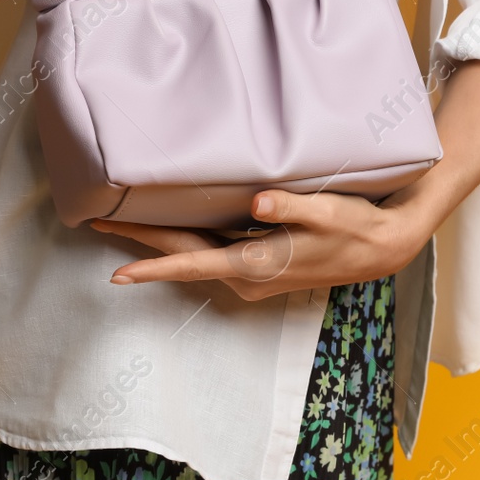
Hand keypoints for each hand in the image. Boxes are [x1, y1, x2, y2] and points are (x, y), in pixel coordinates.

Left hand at [90, 189, 433, 299]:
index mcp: (258, 264)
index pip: (195, 265)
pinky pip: (210, 254)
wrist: (381, 248)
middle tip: (98, 224)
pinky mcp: (258, 266)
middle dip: (141, 244)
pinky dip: (185, 242)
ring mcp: (252, 274)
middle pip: (184, 258)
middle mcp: (248, 276)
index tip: (117, 276)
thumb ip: (291, 207)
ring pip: (194, 256)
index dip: (154, 268)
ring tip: (122, 221)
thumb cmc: (355, 228)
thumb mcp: (328, 213)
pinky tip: (171, 224)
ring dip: (160, 242)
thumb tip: (256, 203)